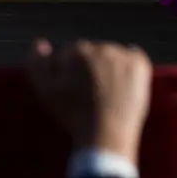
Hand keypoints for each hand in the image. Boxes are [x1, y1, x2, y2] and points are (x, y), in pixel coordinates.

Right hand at [25, 39, 151, 165]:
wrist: (105, 134)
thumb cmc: (72, 113)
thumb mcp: (44, 89)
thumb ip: (36, 62)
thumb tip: (40, 43)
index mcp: (77, 50)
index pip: (69, 53)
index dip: (68, 72)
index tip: (71, 89)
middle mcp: (101, 47)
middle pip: (91, 51)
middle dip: (88, 67)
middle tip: (88, 92)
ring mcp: (123, 55)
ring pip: (111, 54)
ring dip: (107, 66)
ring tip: (105, 91)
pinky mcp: (140, 64)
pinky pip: (132, 55)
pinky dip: (127, 66)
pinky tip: (121, 83)